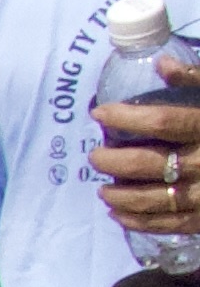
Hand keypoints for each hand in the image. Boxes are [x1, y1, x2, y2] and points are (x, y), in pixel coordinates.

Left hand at [97, 75, 199, 237]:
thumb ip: (199, 79)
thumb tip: (163, 63)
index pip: (163, 120)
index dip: (126, 116)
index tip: (100, 112)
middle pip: (148, 163)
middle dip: (113, 160)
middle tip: (96, 156)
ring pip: (152, 198)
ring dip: (119, 195)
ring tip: (102, 188)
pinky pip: (167, 223)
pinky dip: (137, 220)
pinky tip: (118, 213)